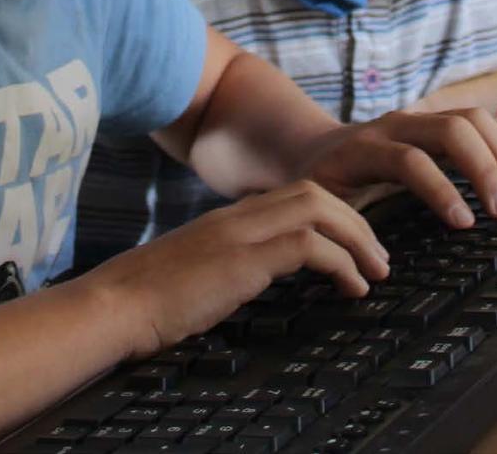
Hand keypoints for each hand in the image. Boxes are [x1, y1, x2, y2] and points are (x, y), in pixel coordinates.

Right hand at [84, 179, 390, 358]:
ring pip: (318, 208)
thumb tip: (260, 277)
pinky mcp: (244, 258)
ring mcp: (242, 232)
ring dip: (358, 237)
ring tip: (376, 271)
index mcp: (232, 217)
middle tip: (380, 257)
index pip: (296, 193)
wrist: (116, 304)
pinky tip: (352, 288)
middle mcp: (240, 215)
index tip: (356, 244)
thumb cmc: (151, 299)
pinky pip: (308, 245)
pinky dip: (340, 263)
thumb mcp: (200, 271)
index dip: (335, 213)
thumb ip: (231, 263)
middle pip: (315, 191)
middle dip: (358, 221)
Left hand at [300, 107, 496, 228]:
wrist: (312, 146)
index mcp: (364, 149)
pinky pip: (483, 121)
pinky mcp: (438, 120)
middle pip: (453, 128)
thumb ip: (338, 229)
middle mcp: (396, 125)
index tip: (466, 224)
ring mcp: (420, 118)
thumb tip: (373, 269)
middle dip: (486, 168)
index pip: (410, 159)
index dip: (441, 190)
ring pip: (474, 118)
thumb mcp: (316, 204)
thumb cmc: (319, 184)